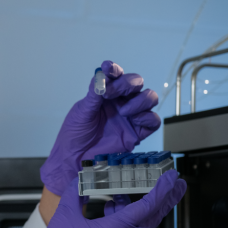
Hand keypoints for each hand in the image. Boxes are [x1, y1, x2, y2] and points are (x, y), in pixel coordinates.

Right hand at [21, 170, 185, 227]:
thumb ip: (74, 195)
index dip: (162, 191)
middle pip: (152, 219)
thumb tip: (79, 181)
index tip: (171, 179)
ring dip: (140, 209)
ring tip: (131, 192)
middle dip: (167, 200)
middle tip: (177, 185)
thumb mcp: (64, 217)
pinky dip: (125, 220)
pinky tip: (111, 209)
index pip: (146, 209)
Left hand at [40, 61, 159, 195]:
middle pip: (136, 82)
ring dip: (139, 100)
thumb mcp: (82, 112)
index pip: (114, 75)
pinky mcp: (137, 132)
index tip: (108, 68)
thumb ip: (94, 94)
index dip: (114, 69)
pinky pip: (152, 120)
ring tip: (123, 111)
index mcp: (105, 93)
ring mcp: (130, 116)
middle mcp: (120, 101)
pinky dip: (147, 117)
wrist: (75, 159)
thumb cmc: (75, 134)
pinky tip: (133, 120)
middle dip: (127, 84)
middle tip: (111, 93)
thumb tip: (102, 76)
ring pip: (149, 98)